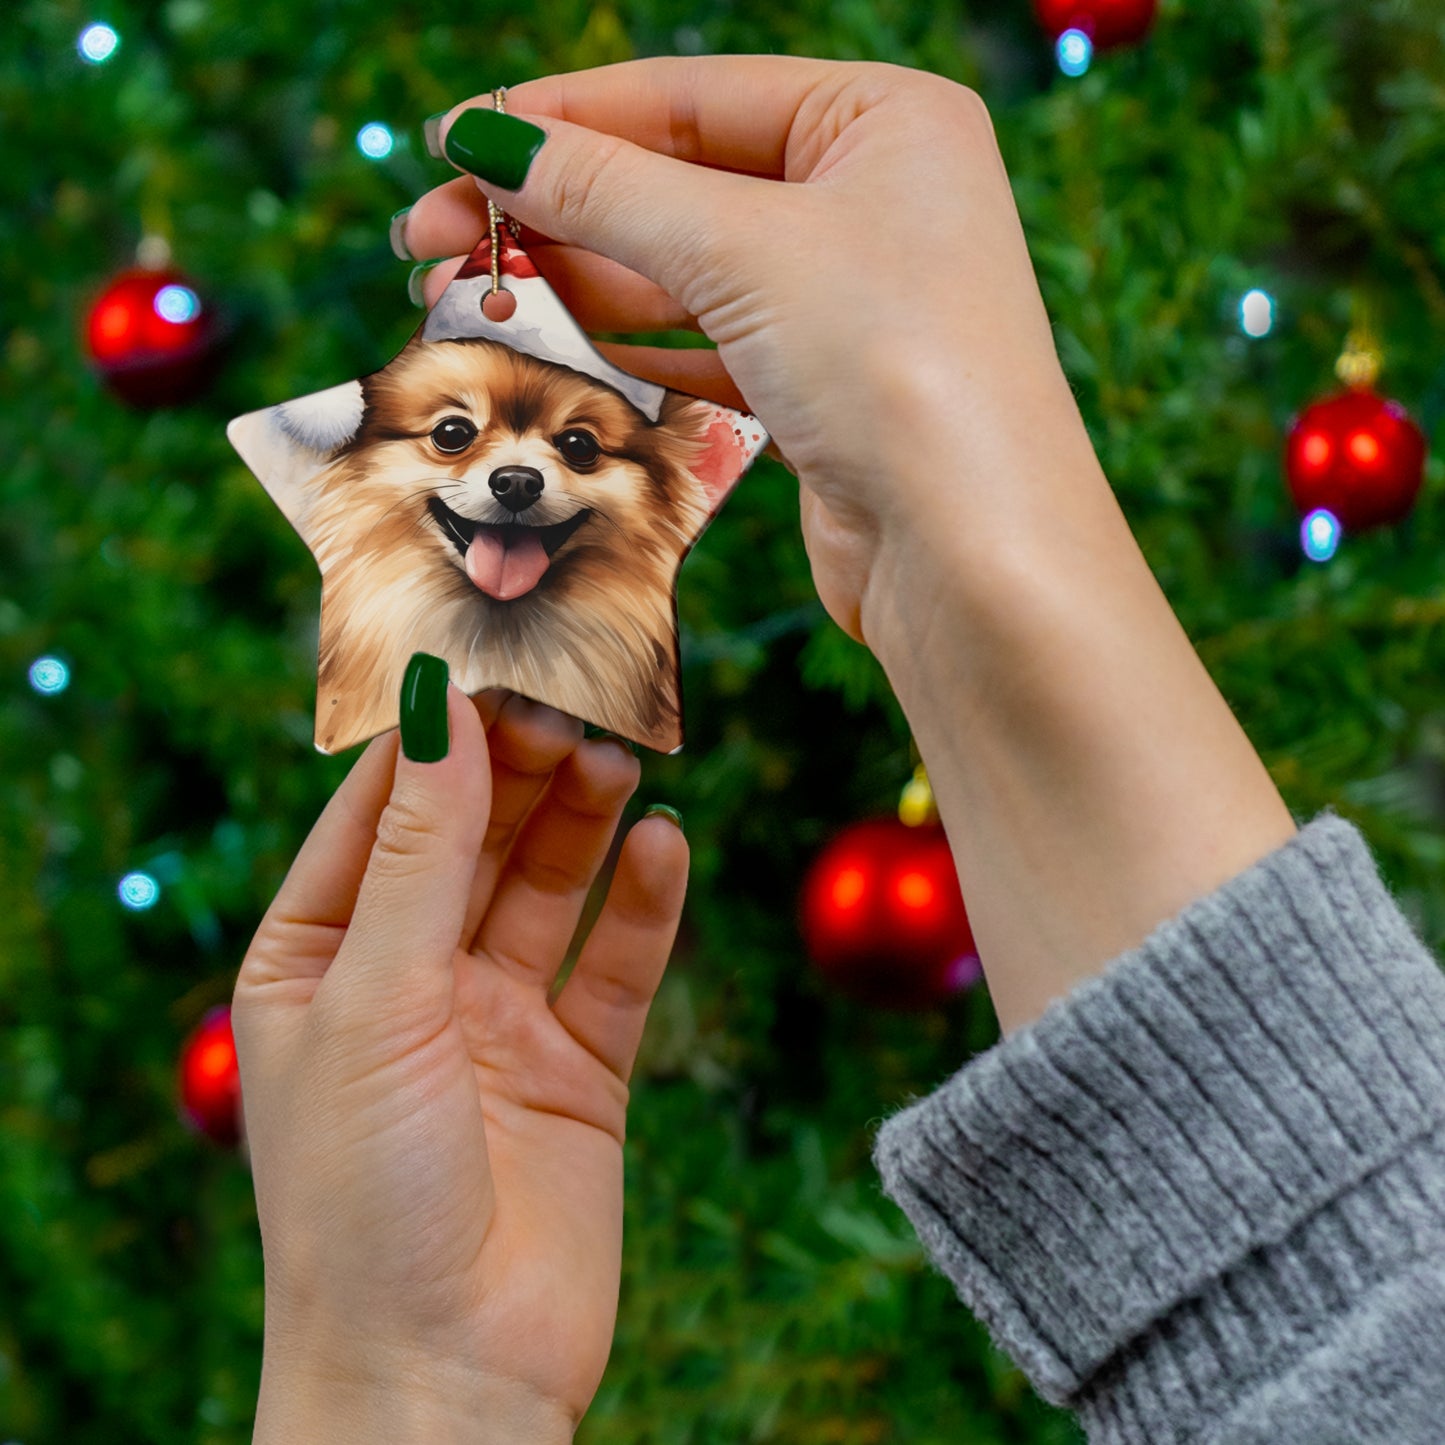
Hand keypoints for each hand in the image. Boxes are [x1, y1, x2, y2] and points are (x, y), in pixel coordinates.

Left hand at [233, 689, 686, 1441]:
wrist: (445, 1378)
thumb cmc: (362, 1198)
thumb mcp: (374, 1001)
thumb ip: (418, 853)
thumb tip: (438, 710)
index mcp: (317, 959)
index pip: (378, 814)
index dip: (433, 740)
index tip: (491, 665)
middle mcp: (407, 980)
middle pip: (473, 839)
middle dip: (519, 772)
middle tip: (574, 709)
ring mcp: (497, 1022)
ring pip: (549, 887)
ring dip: (583, 822)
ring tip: (620, 760)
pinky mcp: (579, 1068)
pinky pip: (616, 964)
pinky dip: (644, 904)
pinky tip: (666, 847)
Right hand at [403, 59, 1294, 1034]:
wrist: (972, 554)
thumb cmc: (897, 366)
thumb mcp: (742, 248)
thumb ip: (606, 190)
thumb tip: (487, 139)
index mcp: (881, 120)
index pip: (688, 96)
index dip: (562, 120)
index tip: (453, 143)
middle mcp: (869, 200)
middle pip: (676, 184)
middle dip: (550, 211)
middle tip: (429, 237)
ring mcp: (846, 300)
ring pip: (680, 272)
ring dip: (573, 281)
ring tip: (463, 292)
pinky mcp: (820, 388)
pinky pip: (703, 343)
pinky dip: (625, 341)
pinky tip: (545, 338)